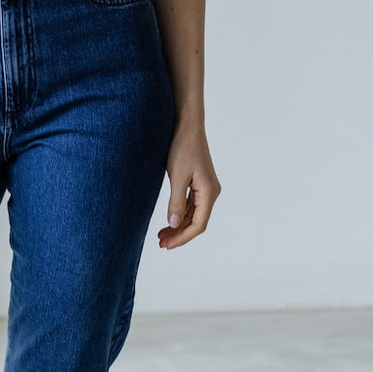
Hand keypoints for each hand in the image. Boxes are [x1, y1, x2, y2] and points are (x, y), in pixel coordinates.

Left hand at [157, 120, 220, 249]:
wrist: (187, 125)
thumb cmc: (182, 147)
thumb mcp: (177, 176)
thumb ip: (176, 202)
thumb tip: (174, 225)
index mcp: (209, 192)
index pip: (198, 225)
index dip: (182, 238)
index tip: (166, 245)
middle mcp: (211, 192)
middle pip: (197, 222)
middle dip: (179, 235)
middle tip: (161, 244)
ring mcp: (206, 187)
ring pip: (193, 214)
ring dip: (179, 226)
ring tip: (162, 236)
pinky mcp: (198, 182)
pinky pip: (191, 205)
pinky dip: (180, 214)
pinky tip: (169, 220)